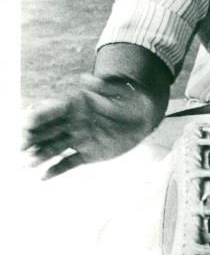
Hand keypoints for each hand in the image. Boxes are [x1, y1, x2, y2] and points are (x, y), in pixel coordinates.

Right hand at [21, 73, 159, 178]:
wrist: (144, 117)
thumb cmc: (130, 98)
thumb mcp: (119, 90)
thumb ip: (103, 86)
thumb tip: (86, 77)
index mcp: (75, 105)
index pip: (51, 110)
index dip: (38, 116)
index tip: (26, 123)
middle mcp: (72, 123)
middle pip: (46, 130)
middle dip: (32, 138)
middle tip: (21, 146)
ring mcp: (78, 139)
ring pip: (54, 148)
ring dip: (40, 155)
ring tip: (27, 164)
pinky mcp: (87, 154)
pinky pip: (68, 163)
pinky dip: (56, 170)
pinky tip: (43, 177)